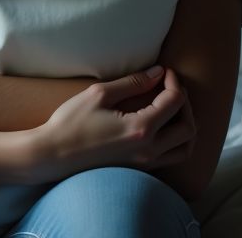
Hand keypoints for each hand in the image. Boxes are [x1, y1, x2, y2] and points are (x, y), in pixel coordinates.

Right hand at [36, 66, 196, 180]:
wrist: (53, 155)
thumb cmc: (71, 123)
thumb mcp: (99, 94)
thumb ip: (133, 82)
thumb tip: (158, 72)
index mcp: (141, 129)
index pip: (174, 102)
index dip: (174, 82)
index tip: (165, 71)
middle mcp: (149, 149)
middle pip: (188, 127)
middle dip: (185, 103)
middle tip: (170, 88)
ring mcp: (145, 164)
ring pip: (185, 148)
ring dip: (186, 125)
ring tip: (172, 109)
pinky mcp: (139, 170)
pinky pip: (171, 157)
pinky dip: (176, 141)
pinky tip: (162, 128)